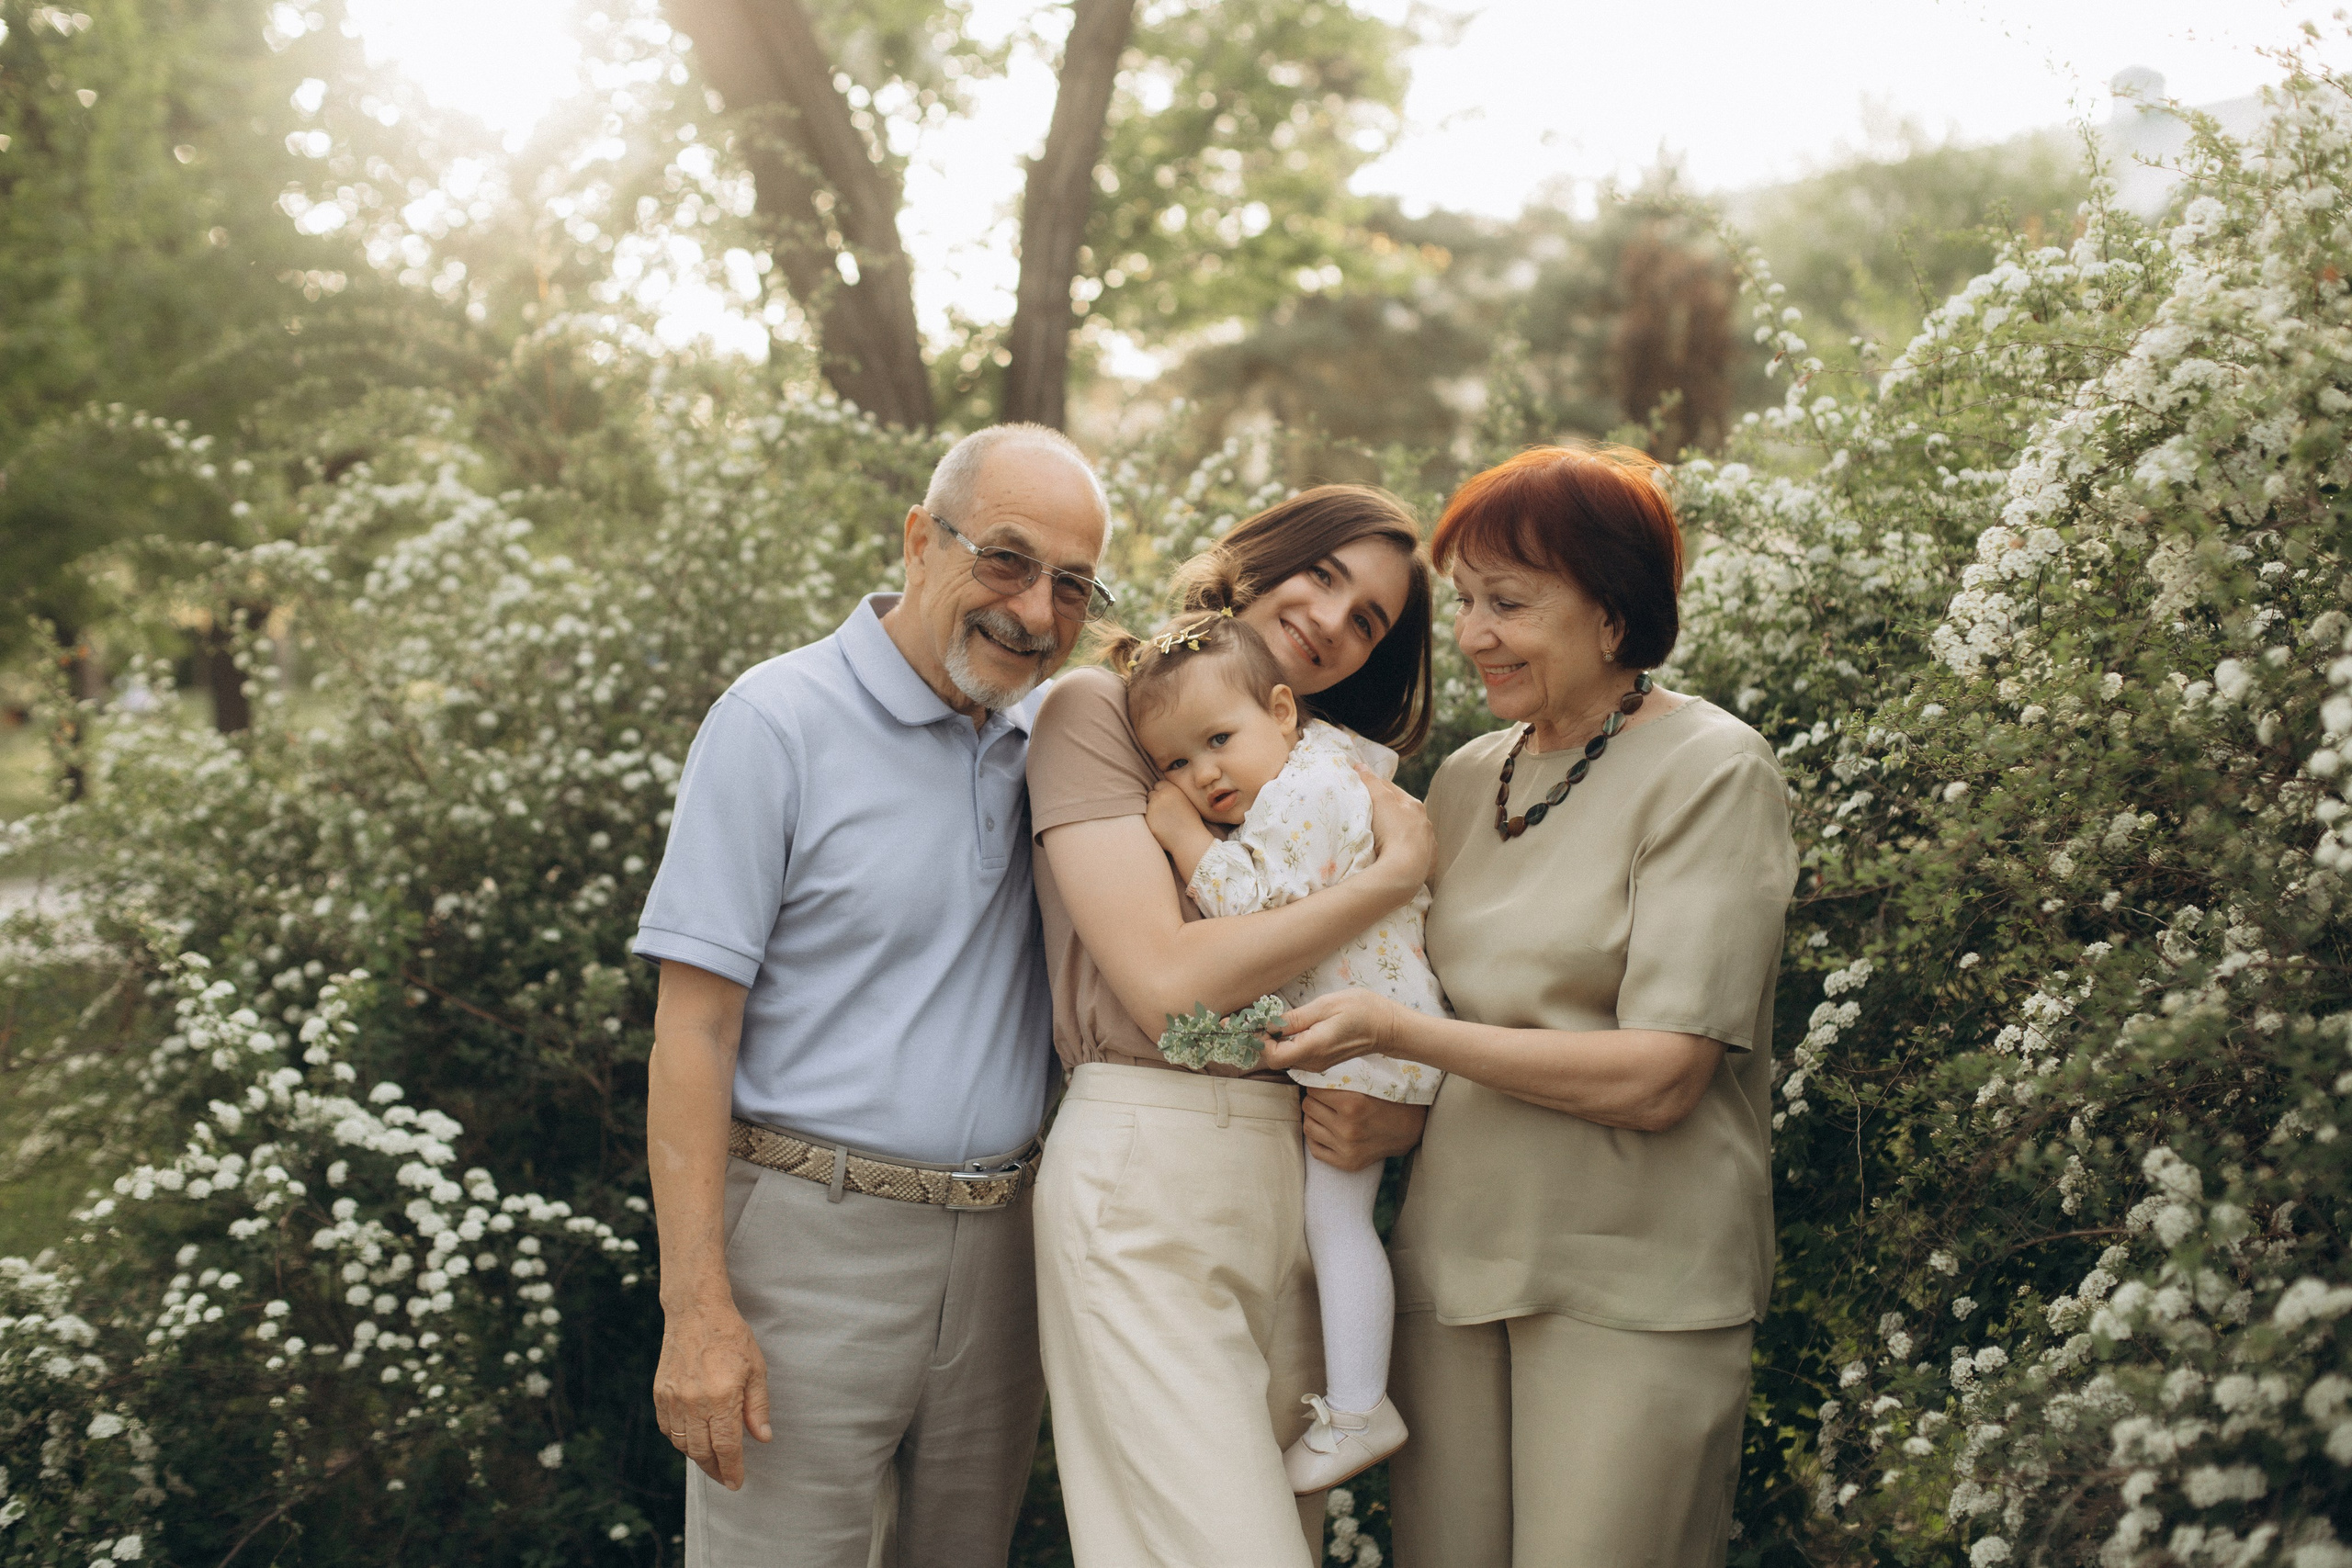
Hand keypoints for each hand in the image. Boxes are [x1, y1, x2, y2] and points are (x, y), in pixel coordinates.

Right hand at [652, 1298, 771, 1489]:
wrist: (696, 1312)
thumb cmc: (731, 1338)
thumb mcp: (756, 1369)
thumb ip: (757, 1408)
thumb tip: (762, 1438)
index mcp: (721, 1398)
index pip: (725, 1447)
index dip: (732, 1468)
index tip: (737, 1482)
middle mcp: (693, 1402)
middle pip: (701, 1451)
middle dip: (716, 1469)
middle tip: (727, 1477)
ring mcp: (673, 1399)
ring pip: (682, 1443)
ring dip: (697, 1456)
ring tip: (712, 1460)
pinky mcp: (660, 1393)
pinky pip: (667, 1429)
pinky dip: (679, 1440)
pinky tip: (691, 1440)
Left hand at [1145, 780, 1200, 850]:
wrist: (1189, 840)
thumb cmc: (1190, 821)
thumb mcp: (1185, 800)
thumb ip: (1172, 793)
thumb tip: (1160, 789)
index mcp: (1171, 789)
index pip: (1159, 785)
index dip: (1163, 793)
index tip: (1168, 802)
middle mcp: (1160, 796)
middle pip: (1151, 794)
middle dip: (1155, 801)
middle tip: (1165, 812)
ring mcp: (1152, 808)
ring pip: (1147, 806)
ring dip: (1152, 811)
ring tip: (1165, 821)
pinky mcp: (1147, 820)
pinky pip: (1145, 817)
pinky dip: (1151, 821)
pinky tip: (1162, 827)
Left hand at [1262, 987, 1402, 1076]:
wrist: (1387, 1027)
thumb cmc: (1361, 1010)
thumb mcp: (1326, 1006)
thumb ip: (1295, 1018)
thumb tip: (1268, 1025)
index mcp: (1314, 1047)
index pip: (1273, 1056)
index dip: (1260, 1040)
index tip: (1259, 1021)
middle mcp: (1313, 1061)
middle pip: (1275, 1058)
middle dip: (1263, 1039)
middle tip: (1261, 1016)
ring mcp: (1316, 1064)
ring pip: (1283, 1057)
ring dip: (1274, 1040)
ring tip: (1277, 1018)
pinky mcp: (1320, 1061)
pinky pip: (1294, 1055)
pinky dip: (1286, 1042)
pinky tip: (1291, 1025)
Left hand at [1301, 1088, 1425, 1171]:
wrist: (1412, 1128)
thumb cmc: (1390, 1099)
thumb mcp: (1369, 1082)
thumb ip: (1342, 1077)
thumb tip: (1311, 1071)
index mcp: (1353, 1104)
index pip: (1313, 1089)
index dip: (1316, 1083)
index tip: (1322, 1083)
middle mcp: (1348, 1128)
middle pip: (1308, 1106)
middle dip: (1314, 1099)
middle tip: (1324, 1097)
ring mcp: (1346, 1148)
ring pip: (1308, 1127)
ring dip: (1313, 1117)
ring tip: (1324, 1112)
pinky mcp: (1347, 1163)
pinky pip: (1315, 1149)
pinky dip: (1316, 1137)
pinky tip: (1326, 1129)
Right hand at [1357, 765, 1432, 897]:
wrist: (1403, 872)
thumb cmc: (1392, 832)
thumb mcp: (1379, 801)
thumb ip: (1371, 782)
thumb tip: (1361, 766)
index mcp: (1414, 806)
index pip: (1392, 789)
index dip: (1375, 786)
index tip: (1362, 787)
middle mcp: (1425, 824)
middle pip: (1403, 812)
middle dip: (1390, 811)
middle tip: (1371, 813)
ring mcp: (1427, 845)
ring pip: (1411, 834)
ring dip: (1400, 833)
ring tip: (1383, 838)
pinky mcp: (1426, 865)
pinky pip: (1415, 855)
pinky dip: (1406, 853)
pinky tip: (1397, 857)